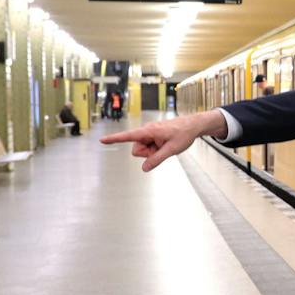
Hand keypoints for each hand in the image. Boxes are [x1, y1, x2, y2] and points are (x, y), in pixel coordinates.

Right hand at [101, 110, 225, 171]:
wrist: (193, 125)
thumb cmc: (183, 134)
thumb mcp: (172, 150)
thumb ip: (157, 159)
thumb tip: (144, 168)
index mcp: (149, 131)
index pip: (128, 136)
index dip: (114, 139)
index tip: (102, 140)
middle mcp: (146, 131)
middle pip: (137, 149)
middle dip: (147, 153)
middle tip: (162, 149)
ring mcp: (149, 134)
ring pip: (143, 149)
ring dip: (152, 152)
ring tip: (165, 146)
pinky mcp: (152, 136)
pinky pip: (149, 147)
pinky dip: (155, 149)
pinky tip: (165, 144)